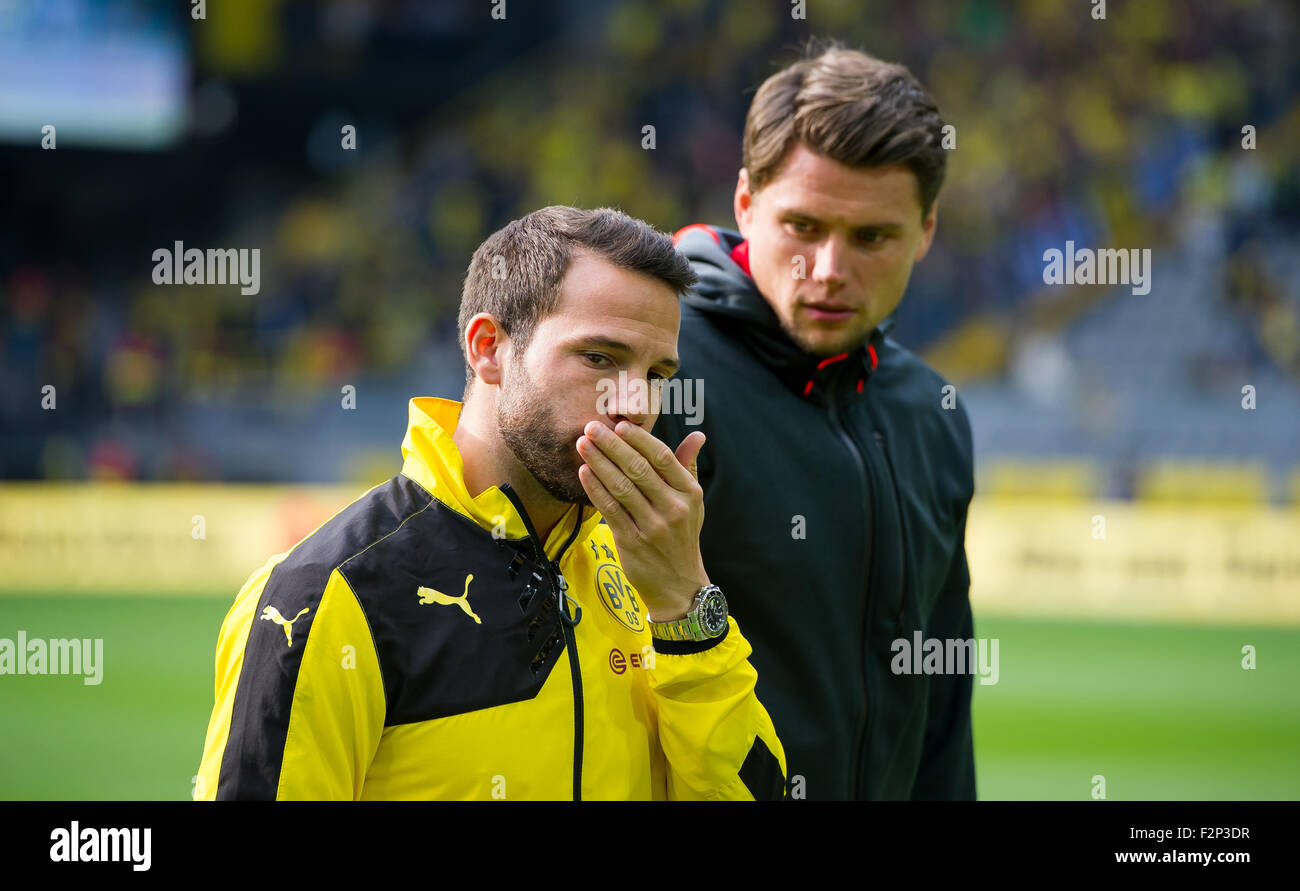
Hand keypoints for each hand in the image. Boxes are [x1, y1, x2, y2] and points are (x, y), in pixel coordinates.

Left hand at [576, 421, 708, 620]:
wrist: (679, 585)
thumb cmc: (682, 535)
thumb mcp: (693, 501)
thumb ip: (688, 466)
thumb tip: (698, 434)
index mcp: (689, 493)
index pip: (663, 458)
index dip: (639, 439)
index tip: (619, 424)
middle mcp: (673, 508)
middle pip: (638, 469)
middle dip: (611, 446)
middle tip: (591, 428)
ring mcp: (653, 526)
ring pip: (621, 487)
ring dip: (598, 463)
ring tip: (582, 445)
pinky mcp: (632, 542)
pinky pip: (610, 510)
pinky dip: (595, 489)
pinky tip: (584, 473)